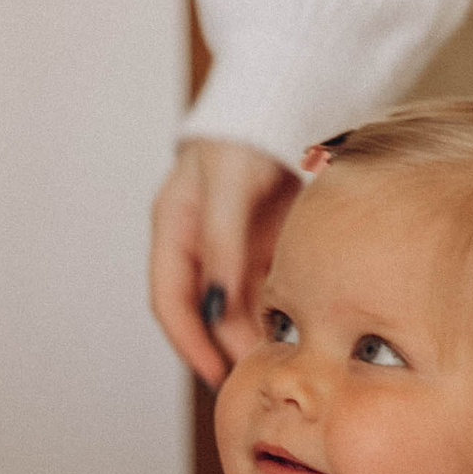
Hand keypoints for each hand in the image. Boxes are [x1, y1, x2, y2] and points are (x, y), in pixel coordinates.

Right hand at [149, 138, 300, 386]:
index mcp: (174, 228)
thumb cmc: (246, 131)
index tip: (216, 375)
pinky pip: (271, 287)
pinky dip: (281, 311)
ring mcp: (235, 245)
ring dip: (256, 334)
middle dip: (229, 347)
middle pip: (207, 312)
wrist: (288, 96)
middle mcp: (200, 244)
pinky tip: (303, 329)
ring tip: (284, 363)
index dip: (188, 344)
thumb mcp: (228, 184)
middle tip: (261, 377)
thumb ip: (222, 243)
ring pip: (240, 305)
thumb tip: (216, 309)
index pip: (169, 302)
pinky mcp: (268, 242)